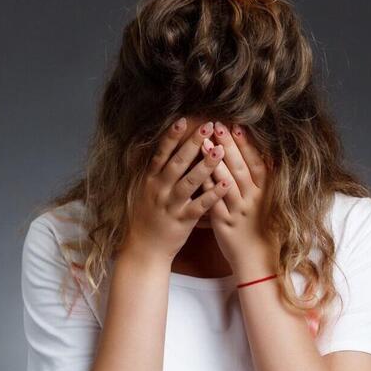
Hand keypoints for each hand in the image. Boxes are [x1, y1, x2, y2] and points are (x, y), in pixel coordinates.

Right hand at [121, 117, 230, 263]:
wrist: (144, 249)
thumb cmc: (148, 218)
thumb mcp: (146, 191)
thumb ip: (158, 173)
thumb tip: (170, 149)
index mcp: (150, 180)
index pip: (161, 154)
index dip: (171, 137)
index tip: (183, 120)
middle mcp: (159, 190)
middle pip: (177, 163)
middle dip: (193, 144)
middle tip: (208, 126)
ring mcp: (170, 205)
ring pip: (189, 182)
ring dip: (206, 165)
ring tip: (221, 150)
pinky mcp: (182, 221)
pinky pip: (199, 206)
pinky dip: (213, 195)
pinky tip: (226, 184)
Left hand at [201, 122, 277, 277]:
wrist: (260, 262)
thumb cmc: (266, 231)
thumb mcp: (272, 204)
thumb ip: (267, 182)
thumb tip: (268, 156)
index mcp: (266, 194)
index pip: (256, 164)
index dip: (247, 145)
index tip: (236, 127)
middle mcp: (253, 200)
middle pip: (240, 168)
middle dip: (228, 146)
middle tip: (217, 125)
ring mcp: (238, 212)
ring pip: (226, 183)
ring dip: (215, 162)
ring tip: (204, 143)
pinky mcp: (223, 224)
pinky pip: (213, 203)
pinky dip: (206, 188)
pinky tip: (197, 174)